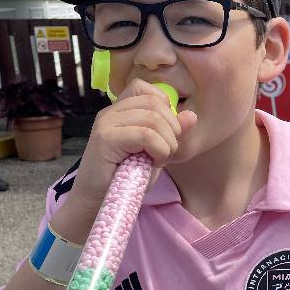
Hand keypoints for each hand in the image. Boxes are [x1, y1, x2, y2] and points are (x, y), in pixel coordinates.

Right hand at [70, 79, 196, 214]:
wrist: (97, 201)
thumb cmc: (125, 178)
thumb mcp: (155, 152)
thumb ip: (171, 133)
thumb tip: (192, 116)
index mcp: (120, 111)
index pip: (144, 88)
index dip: (164, 106)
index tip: (165, 131)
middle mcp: (110, 112)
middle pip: (154, 102)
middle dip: (172, 128)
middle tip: (167, 151)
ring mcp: (106, 123)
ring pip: (153, 119)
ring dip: (167, 142)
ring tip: (159, 159)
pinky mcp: (105, 139)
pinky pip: (145, 135)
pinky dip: (159, 150)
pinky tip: (153, 163)